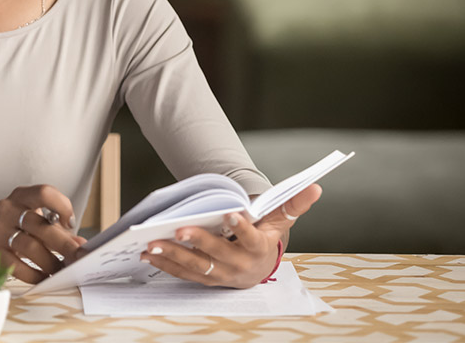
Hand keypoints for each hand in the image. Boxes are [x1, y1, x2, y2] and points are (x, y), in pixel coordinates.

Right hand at [0, 185, 85, 283]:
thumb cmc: (12, 225)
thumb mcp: (31, 217)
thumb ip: (55, 228)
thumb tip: (80, 244)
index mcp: (20, 197)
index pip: (44, 193)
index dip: (62, 206)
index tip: (70, 223)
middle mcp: (7, 210)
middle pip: (40, 225)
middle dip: (64, 244)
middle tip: (78, 257)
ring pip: (30, 247)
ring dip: (50, 262)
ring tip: (62, 270)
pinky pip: (17, 266)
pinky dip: (35, 274)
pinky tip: (44, 277)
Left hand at [140, 184, 322, 287]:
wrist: (259, 268)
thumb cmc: (266, 237)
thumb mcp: (280, 221)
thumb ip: (293, 204)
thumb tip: (315, 186)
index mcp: (259, 249)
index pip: (251, 238)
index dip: (242, 227)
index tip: (230, 213)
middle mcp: (240, 265)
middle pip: (217, 254)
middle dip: (197, 242)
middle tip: (178, 230)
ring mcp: (221, 275)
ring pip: (196, 266)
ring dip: (173, 256)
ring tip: (153, 243)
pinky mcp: (205, 279)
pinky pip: (183, 274)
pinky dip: (165, 265)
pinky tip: (148, 254)